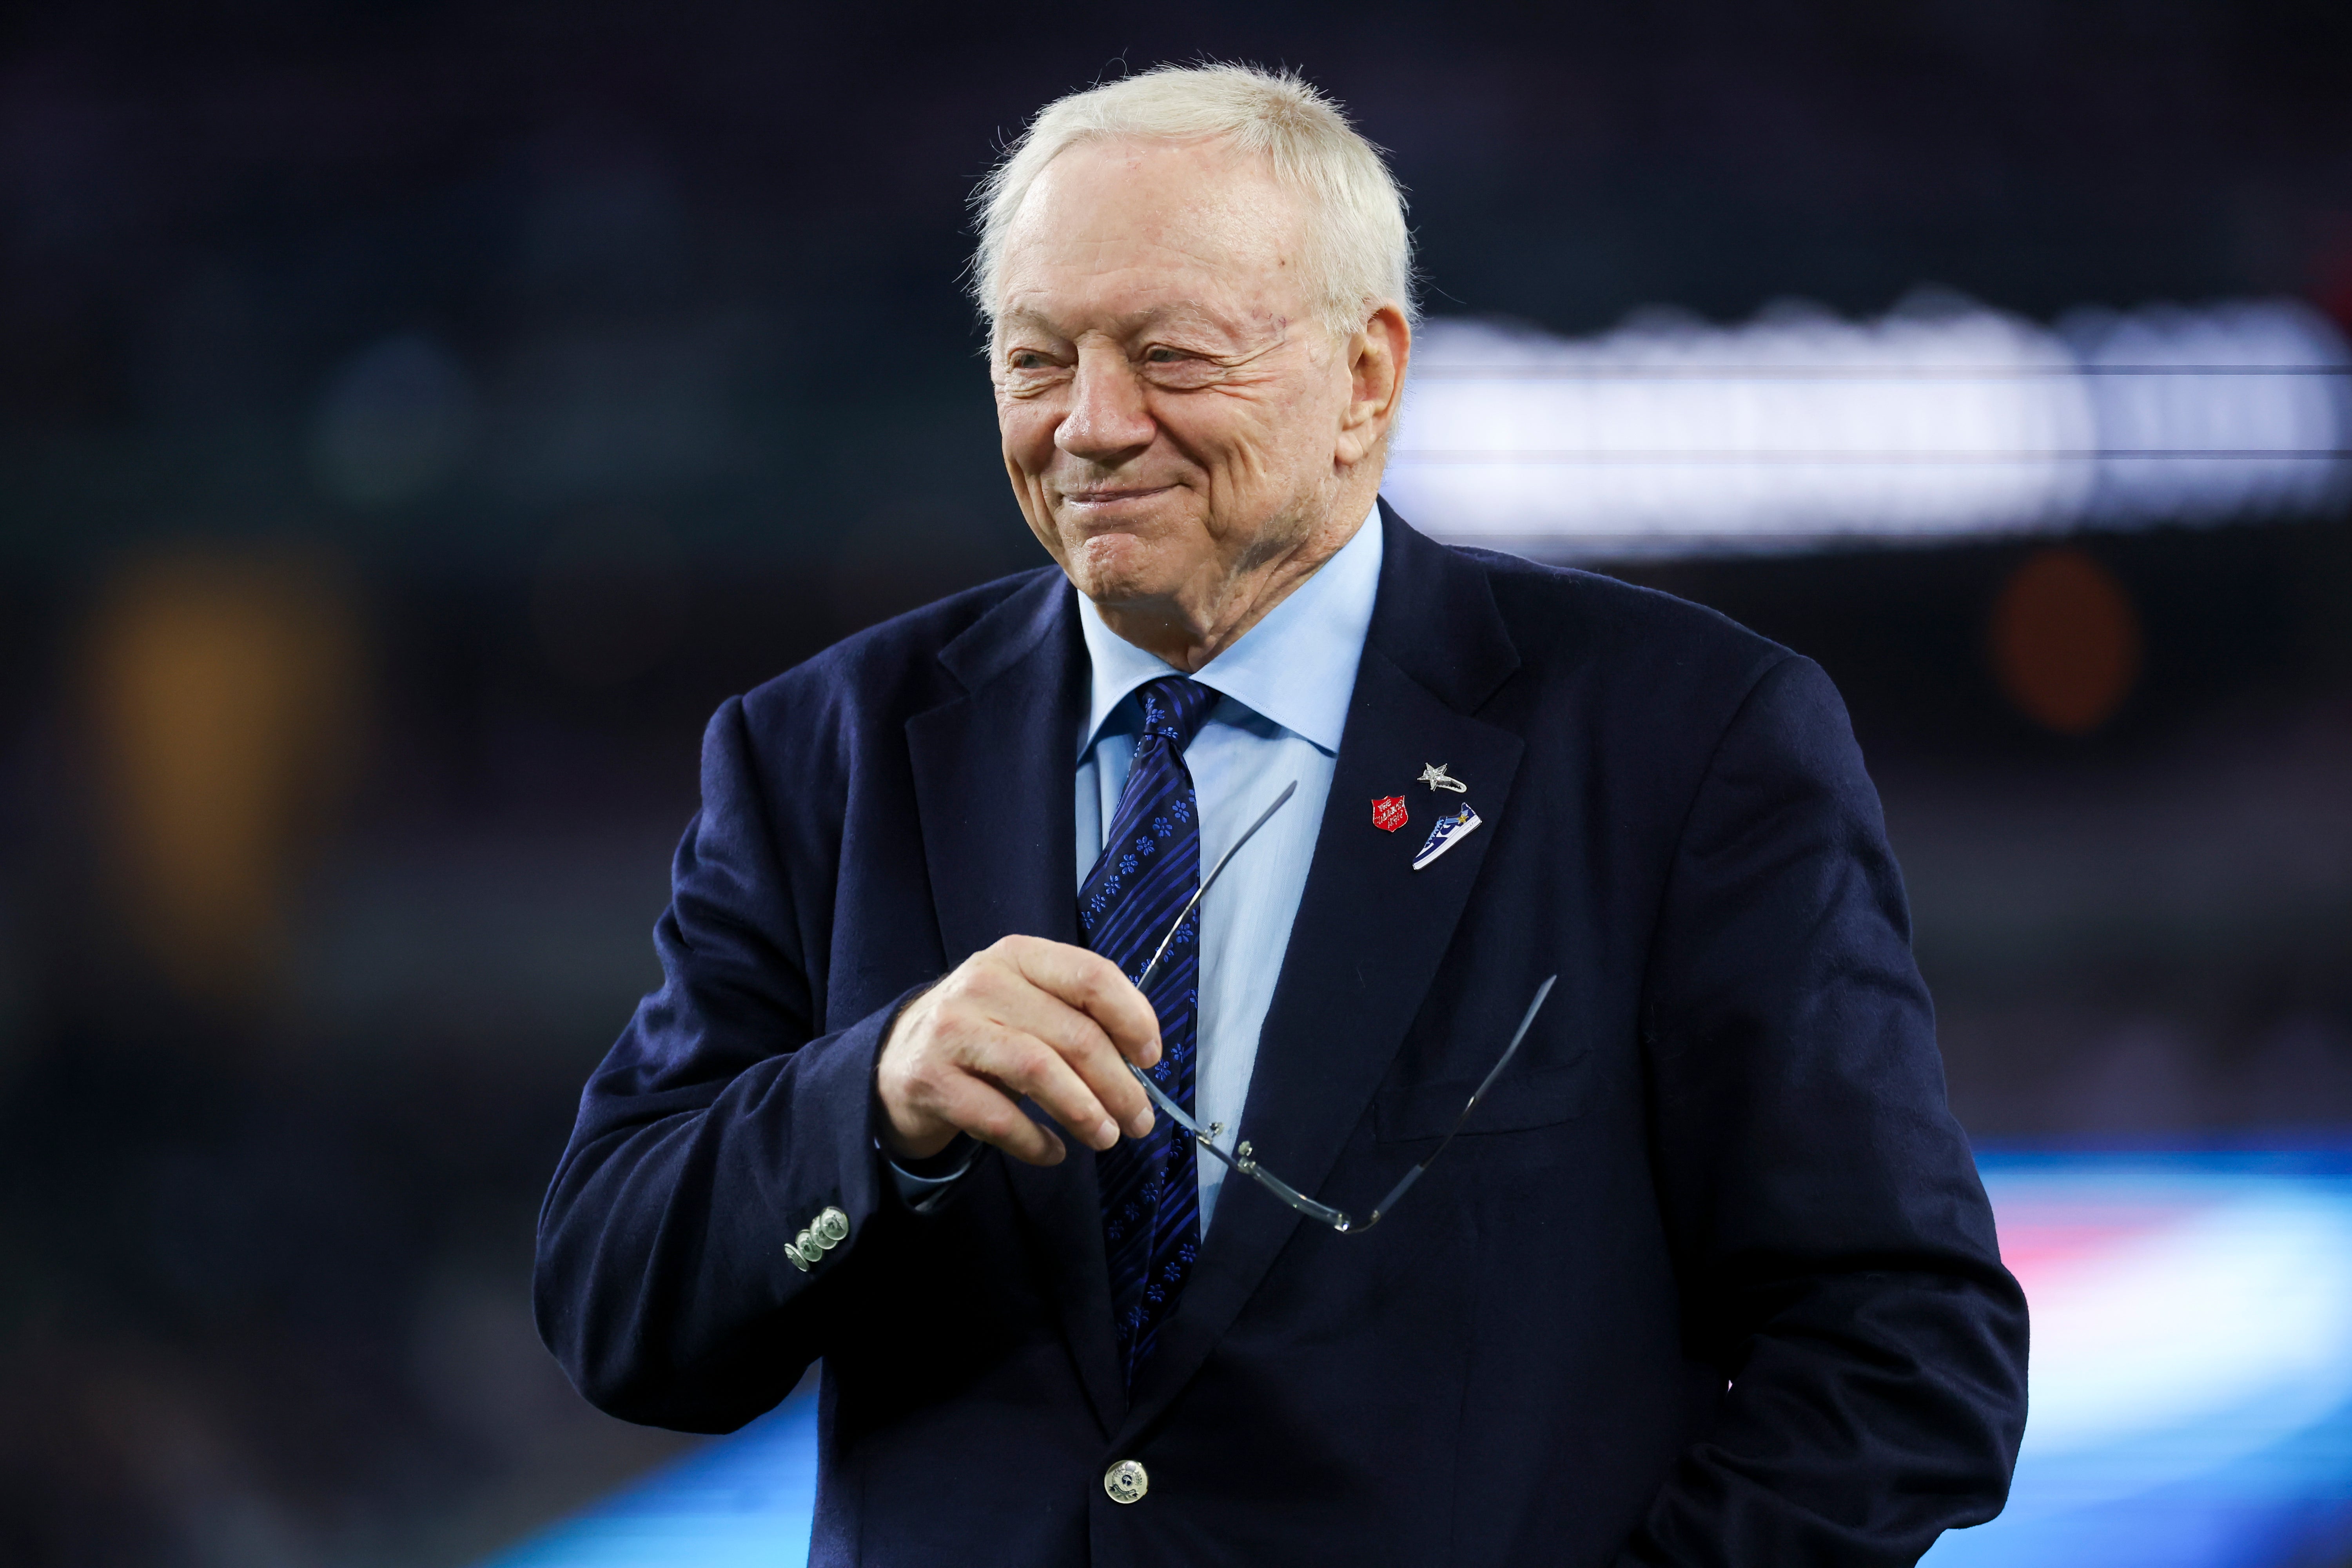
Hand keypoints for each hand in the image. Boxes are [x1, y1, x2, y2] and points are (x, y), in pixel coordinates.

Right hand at [876, 936, 1161, 1165]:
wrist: (899, 1058)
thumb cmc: (985, 1031)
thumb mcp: (1027, 1003)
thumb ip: (1077, 1017)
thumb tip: (1141, 1063)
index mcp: (1019, 956)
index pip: (1091, 976)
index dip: (1133, 1019)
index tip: (1151, 1059)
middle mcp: (984, 984)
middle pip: (1074, 1034)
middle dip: (1119, 1084)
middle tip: (1139, 1120)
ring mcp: (953, 1030)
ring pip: (1039, 1071)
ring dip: (1084, 1112)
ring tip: (1106, 1137)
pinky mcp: (932, 1079)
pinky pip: (999, 1118)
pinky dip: (1035, 1142)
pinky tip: (1053, 1152)